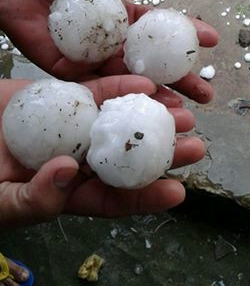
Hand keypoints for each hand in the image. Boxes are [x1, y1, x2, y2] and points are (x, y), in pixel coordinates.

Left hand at [0, 0, 217, 104]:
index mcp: (125, 19)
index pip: (162, 30)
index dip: (187, 34)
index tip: (211, 40)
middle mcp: (115, 44)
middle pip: (154, 66)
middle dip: (181, 80)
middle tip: (205, 95)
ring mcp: (96, 62)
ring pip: (132, 83)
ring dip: (158, 97)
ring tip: (182, 111)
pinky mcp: (73, 74)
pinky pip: (100, 88)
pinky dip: (121, 97)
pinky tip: (141, 106)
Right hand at [0, 75, 204, 226]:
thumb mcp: (1, 201)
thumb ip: (35, 197)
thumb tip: (69, 173)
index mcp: (68, 190)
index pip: (113, 197)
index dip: (145, 197)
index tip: (178, 191)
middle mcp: (80, 158)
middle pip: (127, 159)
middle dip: (162, 154)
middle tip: (195, 146)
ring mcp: (75, 126)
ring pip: (120, 122)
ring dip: (152, 117)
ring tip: (184, 113)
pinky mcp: (66, 98)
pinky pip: (97, 91)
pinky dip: (121, 86)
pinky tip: (148, 84)